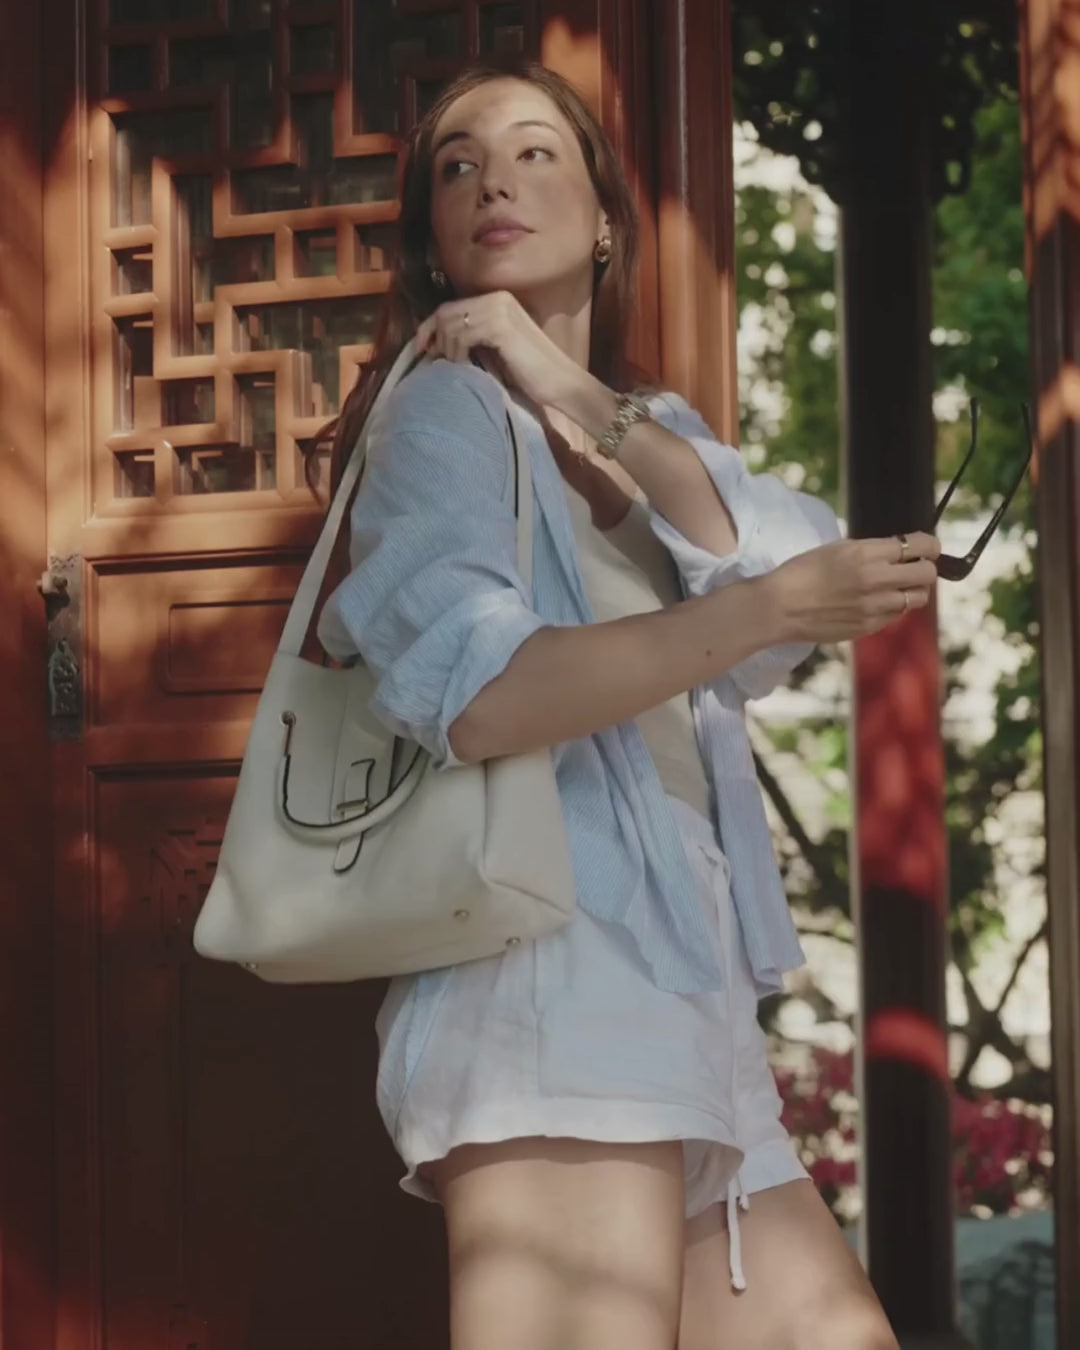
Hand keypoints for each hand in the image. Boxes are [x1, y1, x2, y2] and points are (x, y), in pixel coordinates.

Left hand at [415, 291, 596, 412]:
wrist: (558, 382)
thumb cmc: (529, 371)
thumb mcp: (494, 348)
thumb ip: (472, 337)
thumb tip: (436, 340)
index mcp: (496, 300)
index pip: (450, 307)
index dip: (429, 327)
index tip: (421, 349)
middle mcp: (496, 298)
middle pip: (446, 312)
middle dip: (434, 339)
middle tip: (436, 362)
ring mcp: (498, 309)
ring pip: (451, 324)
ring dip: (447, 349)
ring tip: (457, 368)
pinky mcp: (500, 325)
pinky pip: (463, 334)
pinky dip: (458, 353)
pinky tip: (466, 367)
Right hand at [761, 532, 940, 644]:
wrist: (779, 607)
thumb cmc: (802, 572)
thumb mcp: (837, 549)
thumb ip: (871, 551)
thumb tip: (899, 553)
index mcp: (866, 553)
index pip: (919, 546)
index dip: (929, 545)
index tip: (927, 547)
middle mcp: (876, 579)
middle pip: (927, 574)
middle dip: (925, 568)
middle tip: (915, 568)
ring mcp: (874, 607)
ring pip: (917, 598)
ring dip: (912, 591)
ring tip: (897, 588)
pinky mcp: (868, 627)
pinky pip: (895, 616)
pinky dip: (893, 608)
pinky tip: (876, 603)